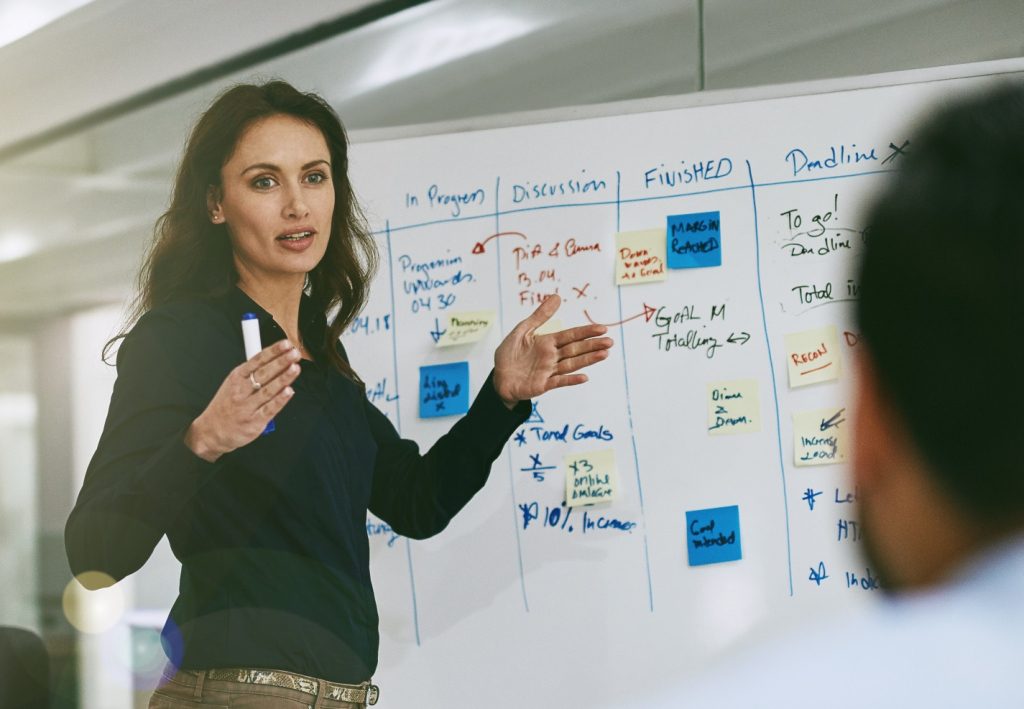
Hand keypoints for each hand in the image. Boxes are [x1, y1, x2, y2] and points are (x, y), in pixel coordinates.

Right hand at [184, 340, 301, 461]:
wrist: (211, 431)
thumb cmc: (226, 405)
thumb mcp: (232, 384)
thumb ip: (252, 373)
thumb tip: (277, 360)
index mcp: (236, 377)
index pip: (257, 361)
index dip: (272, 352)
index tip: (285, 344)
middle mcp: (241, 391)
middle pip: (263, 373)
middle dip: (281, 362)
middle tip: (294, 353)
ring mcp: (247, 407)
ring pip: (268, 390)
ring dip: (283, 378)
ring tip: (295, 368)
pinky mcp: (254, 422)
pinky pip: (270, 409)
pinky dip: (280, 400)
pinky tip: (289, 391)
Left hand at [493, 295, 612, 407]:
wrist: (498, 377)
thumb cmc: (509, 354)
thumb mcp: (522, 330)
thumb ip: (540, 316)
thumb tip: (557, 297)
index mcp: (548, 342)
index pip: (571, 335)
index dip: (586, 332)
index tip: (602, 328)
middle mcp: (552, 356)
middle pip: (576, 349)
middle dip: (593, 345)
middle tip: (610, 342)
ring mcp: (549, 371)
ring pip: (572, 364)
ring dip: (588, 360)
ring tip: (604, 354)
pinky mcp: (543, 385)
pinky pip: (559, 381)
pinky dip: (571, 380)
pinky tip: (584, 377)